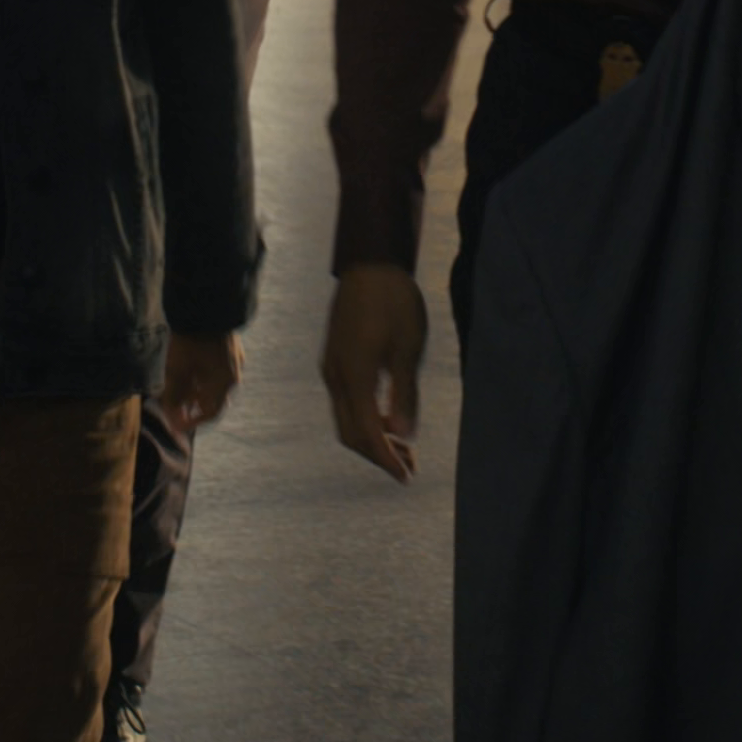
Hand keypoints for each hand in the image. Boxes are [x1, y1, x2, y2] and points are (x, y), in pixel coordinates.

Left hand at [160, 332, 243, 435]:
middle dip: (193, 404)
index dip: (192, 421)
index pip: (211, 413)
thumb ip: (174, 396)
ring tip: (179, 385)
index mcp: (224, 383)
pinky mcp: (230, 342)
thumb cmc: (191, 340)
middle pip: (214, 397)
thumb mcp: (177, 370)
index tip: (175, 423)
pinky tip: (189, 365)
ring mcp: (234, 356)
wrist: (208, 302)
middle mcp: (234, 372)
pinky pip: (218, 366)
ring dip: (198, 387)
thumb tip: (171, 416)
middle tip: (175, 405)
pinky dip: (203, 373)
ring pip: (216, 380)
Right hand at [319, 263, 429, 483]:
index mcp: (353, 376)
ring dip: (372, 438)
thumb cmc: (394, 303)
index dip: (387, 459)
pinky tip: (388, 419)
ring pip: (346, 419)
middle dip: (378, 455)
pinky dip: (365, 418)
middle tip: (410, 466)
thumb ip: (405, 394)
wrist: (370, 264)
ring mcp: (332, 368)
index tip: (406, 477)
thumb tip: (405, 435)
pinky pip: (345, 402)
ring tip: (404, 446)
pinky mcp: (335, 360)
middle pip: (350, 434)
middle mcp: (336, 377)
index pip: (367, 433)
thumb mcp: (408, 349)